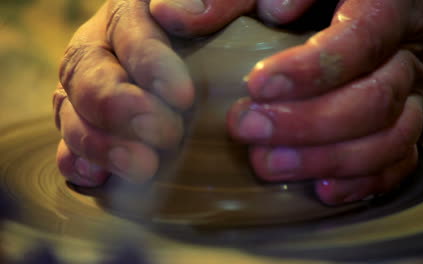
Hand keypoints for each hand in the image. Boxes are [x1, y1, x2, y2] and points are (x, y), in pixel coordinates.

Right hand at [53, 0, 254, 185]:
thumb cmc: (229, 30)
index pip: (129, 32)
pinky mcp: (90, 124)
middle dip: (120, 108)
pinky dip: (78, 161)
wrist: (215, 58)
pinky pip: (68, 142)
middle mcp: (102, 47)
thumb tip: (181, 12)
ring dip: (101, 143)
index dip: (151, 64)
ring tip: (141, 167)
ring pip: (71, 111)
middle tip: (165, 134)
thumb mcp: (237, 4)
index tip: (183, 96)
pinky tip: (96, 177)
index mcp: (133, 11)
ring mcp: (89, 87)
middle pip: (89, 73)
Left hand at [227, 0, 422, 203]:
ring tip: (271, 164)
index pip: (363, 38)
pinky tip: (322, 188)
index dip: (312, 70)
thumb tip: (187, 19)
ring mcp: (414, 92)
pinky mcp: (409, 120)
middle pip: (376, 99)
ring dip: (329, 160)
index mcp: (388, 3)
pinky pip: (401, 159)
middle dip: (308, 125)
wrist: (384, 6)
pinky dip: (364, 180)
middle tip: (249, 128)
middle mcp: (410, 51)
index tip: (258, 85)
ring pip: (392, 137)